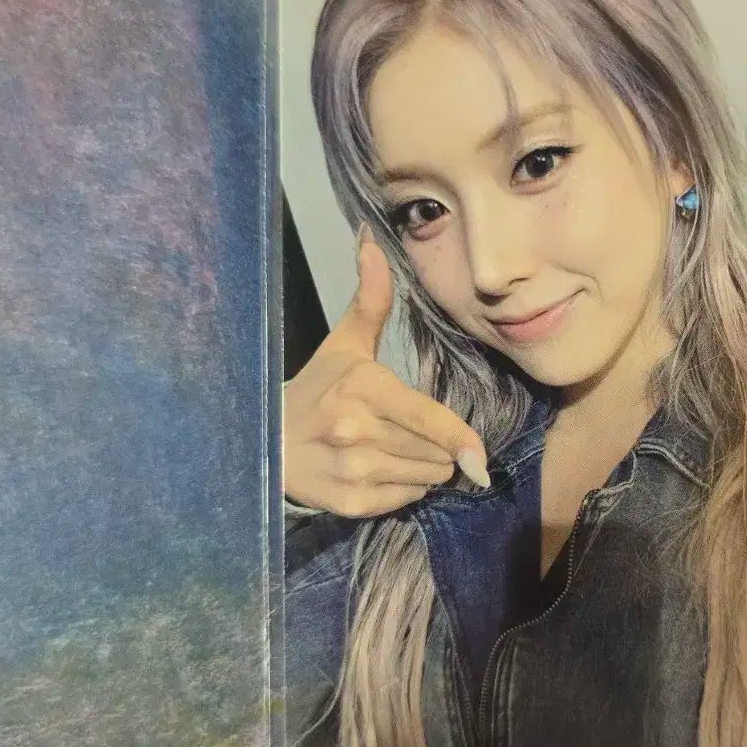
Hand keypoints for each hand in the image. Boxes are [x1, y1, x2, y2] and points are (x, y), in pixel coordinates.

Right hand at [282, 227, 488, 517]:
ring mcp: (354, 471)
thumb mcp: (344, 343)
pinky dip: (404, 488)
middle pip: (438, 451)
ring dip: (423, 465)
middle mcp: (358, 432)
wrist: (267, 443)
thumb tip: (374, 242)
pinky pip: (408, 498)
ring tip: (390, 447)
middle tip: (403, 428)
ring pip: (428, 476)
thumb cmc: (318, 390)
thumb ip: (371, 298)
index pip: (429, 419)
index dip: (461, 440)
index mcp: (363, 388)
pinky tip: (377, 470)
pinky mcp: (351, 504)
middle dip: (437, 443)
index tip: (479, 457)